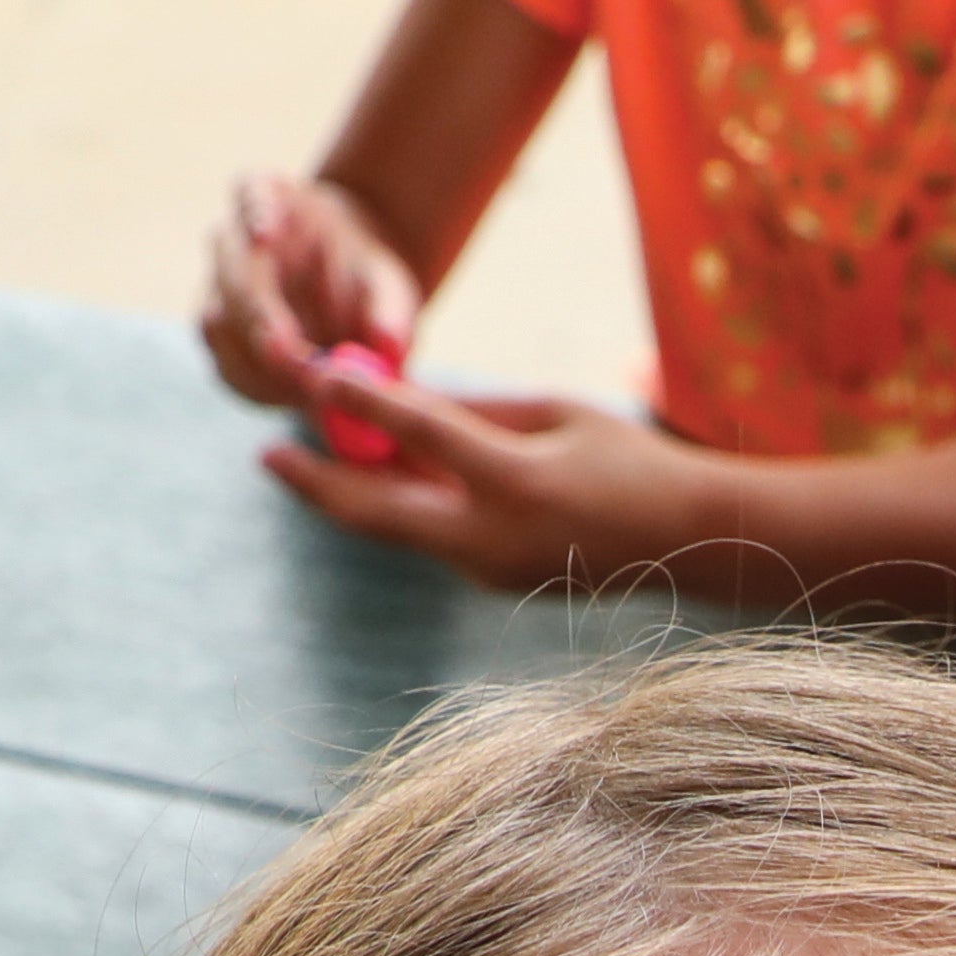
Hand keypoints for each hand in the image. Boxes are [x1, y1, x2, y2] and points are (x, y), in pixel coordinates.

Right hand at [202, 171, 425, 411]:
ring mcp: (217, 288)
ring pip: (219, 321)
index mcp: (270, 198)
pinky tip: (294, 401)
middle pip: (232, 269)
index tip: (265, 235)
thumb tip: (389, 346)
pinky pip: (226, 364)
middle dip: (259, 316)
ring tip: (309, 393)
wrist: (351, 304)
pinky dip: (257, 387)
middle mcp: (234, 238)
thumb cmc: (370, 283)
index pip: (250, 192)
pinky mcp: (220, 337)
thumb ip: (389, 315)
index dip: (254, 211)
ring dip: (259, 363)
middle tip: (289, 355)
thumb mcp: (391, 292)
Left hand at [260, 369, 703, 596]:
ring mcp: (488, 570)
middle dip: (315, 483)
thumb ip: (476, 409)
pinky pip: (431, 537)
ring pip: (398, 529)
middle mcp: (492, 537)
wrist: (690, 543)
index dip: (360, 401)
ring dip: (351, 493)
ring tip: (307, 457)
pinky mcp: (492, 581)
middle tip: (266, 456)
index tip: (314, 374)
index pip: (418, 433)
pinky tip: (378, 477)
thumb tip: (400, 401)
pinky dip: (399, 506)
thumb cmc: (631, 461)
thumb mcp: (557, 414)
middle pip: (377, 513)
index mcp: (515, 483)